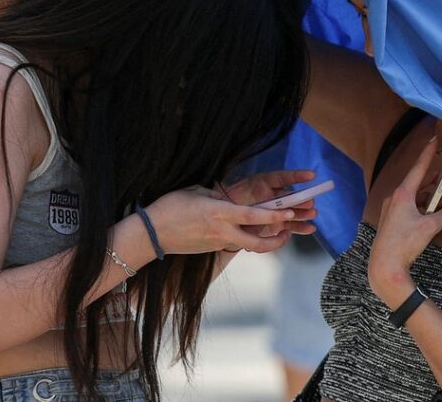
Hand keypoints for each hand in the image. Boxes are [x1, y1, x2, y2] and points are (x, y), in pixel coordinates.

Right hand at [145, 186, 298, 255]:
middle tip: (287, 231)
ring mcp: (218, 243)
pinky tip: (247, 229)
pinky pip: (234, 243)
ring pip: (248, 245)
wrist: (152, 234)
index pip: (253, 215)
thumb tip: (228, 200)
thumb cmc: (170, 207)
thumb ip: (216, 196)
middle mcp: (222, 231)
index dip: (274, 215)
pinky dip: (244, 238)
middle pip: (258, 243)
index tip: (289, 212)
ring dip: (264, 241)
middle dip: (277, 240)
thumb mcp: (196, 192)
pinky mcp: (213, 249)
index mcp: (219, 213)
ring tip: (274, 232)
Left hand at [215, 170, 318, 237]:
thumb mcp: (239, 198)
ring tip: (312, 214)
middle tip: (310, 202)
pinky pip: (290, 224)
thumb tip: (264, 206)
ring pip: (292, 210)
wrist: (223, 218)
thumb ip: (253, 203)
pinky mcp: (277, 222)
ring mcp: (276, 210)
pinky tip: (310, 228)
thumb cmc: (231, 203)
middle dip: (301, 199)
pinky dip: (300, 227)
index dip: (296, 176)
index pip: (281, 178)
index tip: (311, 175)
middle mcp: (273, 195)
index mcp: (263, 183)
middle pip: (290, 196)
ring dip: (303, 213)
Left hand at [368, 138, 441, 307]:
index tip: (434, 139)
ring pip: (413, 194)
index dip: (428, 153)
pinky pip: (409, 204)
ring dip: (428, 191)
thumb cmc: (404, 244)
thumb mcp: (430, 227)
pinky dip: (422, 203)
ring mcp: (392, 208)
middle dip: (431, 173)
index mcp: (402, 194)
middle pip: (416, 180)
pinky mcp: (392, 219)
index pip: (418, 168)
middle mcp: (395, 197)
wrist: (384, 265)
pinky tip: (432, 208)